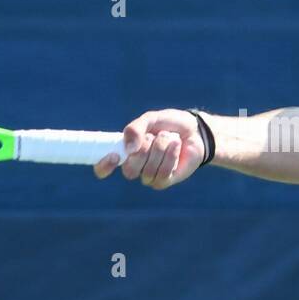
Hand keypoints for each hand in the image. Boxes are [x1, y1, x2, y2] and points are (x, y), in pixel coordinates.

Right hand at [92, 109, 206, 188]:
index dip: (104, 166)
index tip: (114, 155)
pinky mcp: (165, 181)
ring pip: (147, 171)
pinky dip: (170, 156)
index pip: (103, 168)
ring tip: (168, 137)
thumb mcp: (151, 119)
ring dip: (159, 149)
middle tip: (153, 137)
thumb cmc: (169, 124)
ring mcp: (149, 175)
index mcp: (125, 151)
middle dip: (142, 151)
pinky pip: (162, 174)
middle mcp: (134, 166)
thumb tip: (129, 149)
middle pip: (128, 170)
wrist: (194, 129)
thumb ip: (136, 128)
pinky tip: (176, 146)